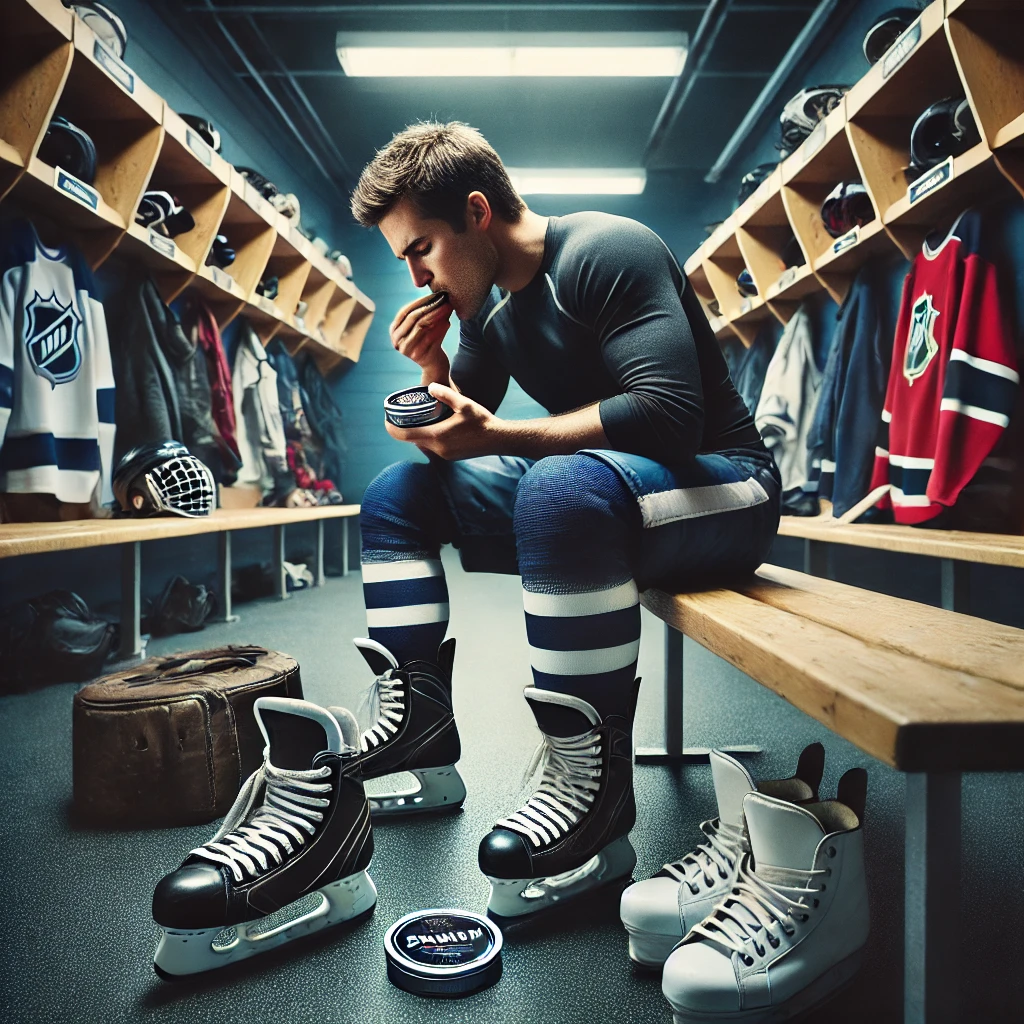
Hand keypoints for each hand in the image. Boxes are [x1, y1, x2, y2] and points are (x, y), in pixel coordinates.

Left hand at [385, 383, 502, 460]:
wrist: (497, 439)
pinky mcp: (449, 456)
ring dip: (416, 433)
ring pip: (421, 444)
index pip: (405, 435)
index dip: (392, 428)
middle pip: (411, 440)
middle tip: (399, 416)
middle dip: (403, 429)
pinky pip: (431, 447)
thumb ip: (445, 394)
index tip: (386, 419)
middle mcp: (437, 448)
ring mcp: (443, 454)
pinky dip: (427, 438)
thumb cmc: (481, 421)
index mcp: (437, 435)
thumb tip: (430, 387)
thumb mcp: (464, 403)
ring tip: (414, 419)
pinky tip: (431, 427)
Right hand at [389, 292, 453, 369]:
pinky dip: (440, 328)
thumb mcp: (421, 327)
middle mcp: (398, 342)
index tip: (433, 294)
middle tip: (443, 299)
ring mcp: (409, 350)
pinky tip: (448, 322)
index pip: (405, 312)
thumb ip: (423, 313)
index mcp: (394, 332)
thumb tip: (438, 295)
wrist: (434, 365)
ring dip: (437, 315)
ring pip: (423, 327)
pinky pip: (432, 338)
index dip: (419, 302)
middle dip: (430, 307)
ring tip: (448, 307)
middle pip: (414, 319)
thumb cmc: (429, 341)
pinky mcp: (421, 356)